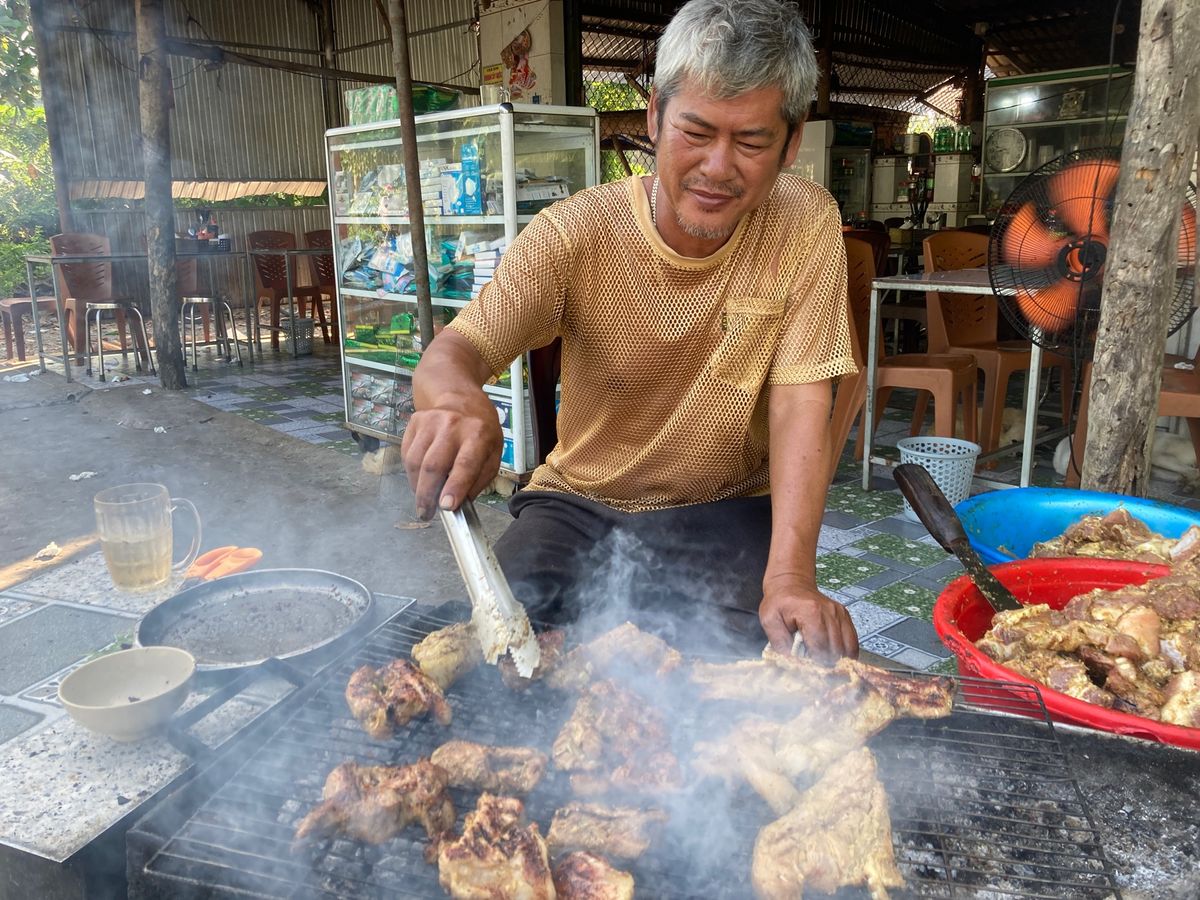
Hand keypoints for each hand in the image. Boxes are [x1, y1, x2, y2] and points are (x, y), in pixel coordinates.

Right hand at [400, 393, 502, 519]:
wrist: (460, 396)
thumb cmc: (481, 430)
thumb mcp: (493, 453)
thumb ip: (478, 479)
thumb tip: (460, 504)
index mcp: (478, 434)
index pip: (465, 464)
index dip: (455, 487)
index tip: (447, 507)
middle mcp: (452, 425)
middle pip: (433, 465)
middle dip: (427, 495)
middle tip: (426, 513)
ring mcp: (430, 421)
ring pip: (415, 462)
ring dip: (416, 487)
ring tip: (423, 500)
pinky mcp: (415, 422)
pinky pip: (407, 454)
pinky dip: (411, 473)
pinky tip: (419, 480)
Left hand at [759, 577, 858, 662]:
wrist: (791, 584)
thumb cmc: (780, 601)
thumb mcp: (770, 620)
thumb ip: (779, 643)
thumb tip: (791, 662)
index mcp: (811, 613)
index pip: (820, 648)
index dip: (813, 663)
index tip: (806, 669)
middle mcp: (830, 613)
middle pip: (835, 651)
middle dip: (824, 663)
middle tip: (811, 664)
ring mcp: (840, 614)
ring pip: (847, 649)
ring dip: (835, 659)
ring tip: (820, 658)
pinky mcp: (845, 617)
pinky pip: (852, 642)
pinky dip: (844, 652)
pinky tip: (832, 654)